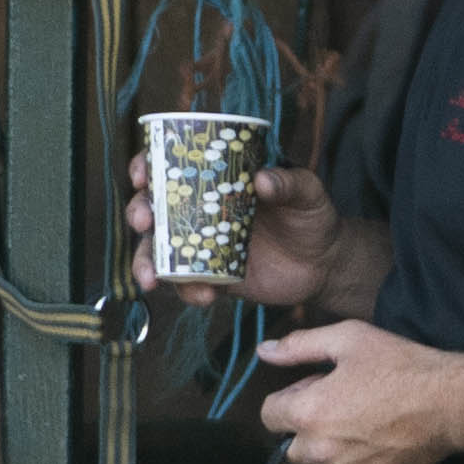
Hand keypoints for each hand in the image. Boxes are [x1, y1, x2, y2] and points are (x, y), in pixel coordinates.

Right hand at [127, 156, 345, 312]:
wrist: (325, 263)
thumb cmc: (312, 216)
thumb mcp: (307, 192)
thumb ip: (289, 183)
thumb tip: (261, 178)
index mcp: (215, 180)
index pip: (170, 167)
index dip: (146, 167)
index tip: (141, 175)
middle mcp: (200, 211)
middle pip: (153, 209)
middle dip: (138, 213)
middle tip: (144, 222)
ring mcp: (201, 245)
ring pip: (159, 252)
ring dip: (147, 263)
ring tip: (152, 279)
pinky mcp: (212, 277)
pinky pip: (187, 285)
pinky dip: (188, 292)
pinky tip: (204, 296)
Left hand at [252, 318, 463, 463]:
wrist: (450, 404)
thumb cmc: (400, 367)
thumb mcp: (348, 339)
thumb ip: (299, 346)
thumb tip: (264, 351)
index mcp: (308, 413)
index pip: (269, 415)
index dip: (290, 397)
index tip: (316, 387)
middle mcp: (319, 450)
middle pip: (289, 446)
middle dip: (304, 427)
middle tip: (339, 404)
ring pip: (318, 462)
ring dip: (329, 445)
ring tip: (363, 419)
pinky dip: (352, 461)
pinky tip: (377, 438)